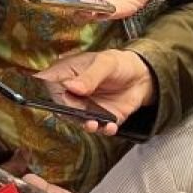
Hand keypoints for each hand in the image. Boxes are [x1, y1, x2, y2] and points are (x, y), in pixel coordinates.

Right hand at [36, 50, 154, 132]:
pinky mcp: (99, 119)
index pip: (51, 86)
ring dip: (85, 125)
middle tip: (81, 112)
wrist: (141, 76)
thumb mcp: (105, 63)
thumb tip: (72, 87)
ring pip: (78, 120)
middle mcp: (72, 94)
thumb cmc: (118, 63)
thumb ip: (89, 76)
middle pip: (62, 107)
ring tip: (93, 124)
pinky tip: (109, 126)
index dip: (54, 94)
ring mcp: (85, 108)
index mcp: (66, 74)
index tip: (63, 99)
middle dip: (71, 113)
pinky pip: (98, 128)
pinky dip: (103, 129)